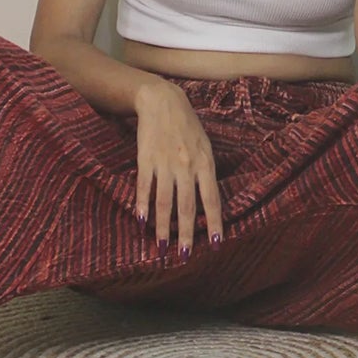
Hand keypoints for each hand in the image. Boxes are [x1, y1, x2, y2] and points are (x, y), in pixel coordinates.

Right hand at [133, 78, 223, 260]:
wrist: (163, 102)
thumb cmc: (188, 127)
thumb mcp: (205, 147)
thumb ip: (206, 173)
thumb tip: (209, 204)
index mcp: (205, 163)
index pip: (211, 199)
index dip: (214, 222)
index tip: (215, 244)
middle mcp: (186, 166)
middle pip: (187, 206)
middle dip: (186, 233)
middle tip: (184, 255)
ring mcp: (165, 163)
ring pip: (164, 201)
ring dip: (163, 226)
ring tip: (162, 246)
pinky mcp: (146, 159)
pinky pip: (144, 187)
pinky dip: (142, 205)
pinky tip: (141, 221)